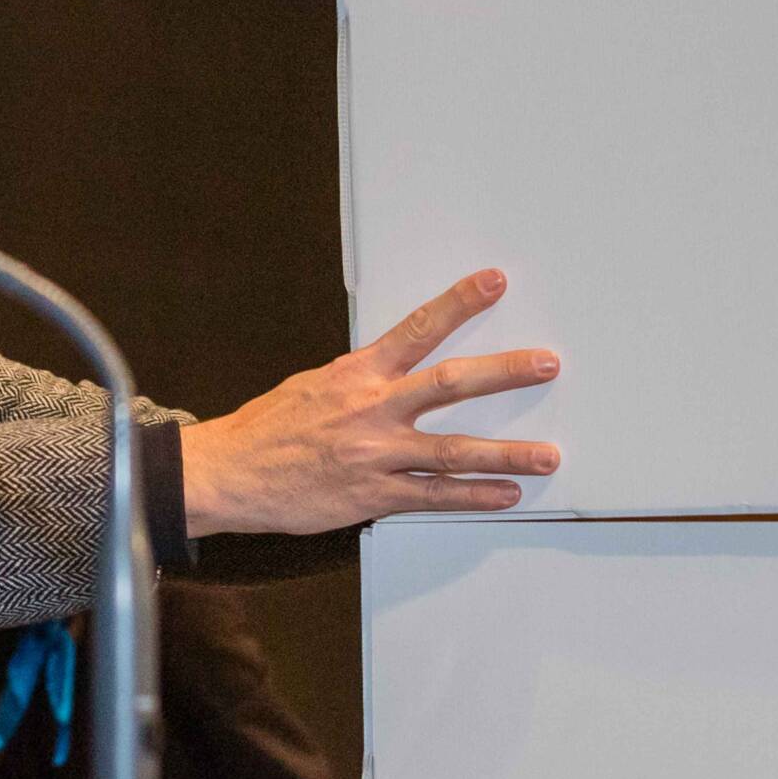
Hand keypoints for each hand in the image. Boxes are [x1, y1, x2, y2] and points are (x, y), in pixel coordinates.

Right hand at [179, 269, 559, 536]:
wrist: (230, 473)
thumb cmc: (269, 429)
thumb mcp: (314, 386)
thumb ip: (360, 381)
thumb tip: (394, 374)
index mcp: (358, 374)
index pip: (418, 328)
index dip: (459, 302)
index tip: (493, 282)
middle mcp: (373, 409)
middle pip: (451, 384)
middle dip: (505, 372)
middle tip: (546, 364)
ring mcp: (376, 453)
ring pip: (453, 450)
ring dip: (507, 453)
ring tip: (546, 456)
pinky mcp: (374, 494)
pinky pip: (434, 496)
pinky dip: (474, 496)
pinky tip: (505, 495)